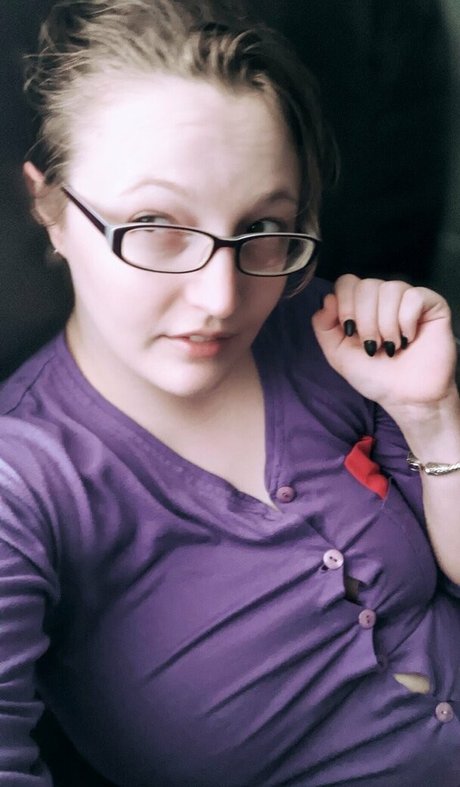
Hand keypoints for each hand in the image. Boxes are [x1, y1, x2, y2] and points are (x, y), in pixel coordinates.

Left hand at [311, 274, 457, 413]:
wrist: (405, 398)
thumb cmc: (375, 376)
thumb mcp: (338, 354)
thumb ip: (324, 326)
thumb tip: (327, 298)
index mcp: (361, 305)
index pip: (347, 282)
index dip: (345, 305)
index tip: (350, 332)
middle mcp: (383, 298)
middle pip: (366, 285)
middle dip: (365, 320)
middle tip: (372, 346)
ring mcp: (408, 299)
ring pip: (390, 289)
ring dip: (386, 324)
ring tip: (391, 346)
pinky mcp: (432, 305)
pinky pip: (414, 297)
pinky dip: (407, 321)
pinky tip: (409, 338)